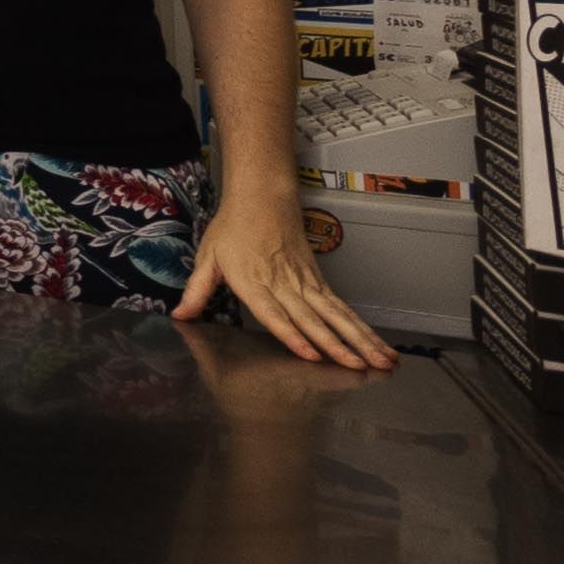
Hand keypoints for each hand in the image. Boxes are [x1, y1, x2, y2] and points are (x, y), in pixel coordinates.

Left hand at [174, 196, 395, 370]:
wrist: (262, 196)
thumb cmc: (233, 228)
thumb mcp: (208, 257)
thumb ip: (197, 290)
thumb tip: (180, 316)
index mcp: (254, 282)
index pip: (275, 313)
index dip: (293, 335)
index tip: (311, 355)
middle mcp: (284, 285)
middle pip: (314, 319)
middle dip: (338, 346)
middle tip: (360, 368)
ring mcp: (306, 283)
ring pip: (337, 315)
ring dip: (360, 339)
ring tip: (383, 361)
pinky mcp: (318, 281)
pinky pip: (342, 308)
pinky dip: (361, 327)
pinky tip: (376, 344)